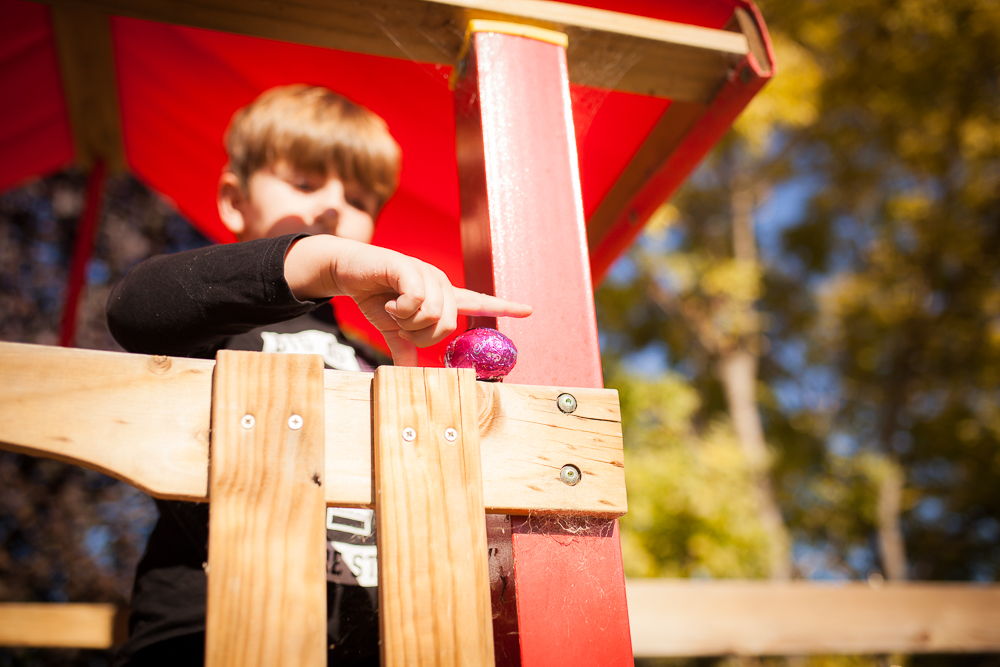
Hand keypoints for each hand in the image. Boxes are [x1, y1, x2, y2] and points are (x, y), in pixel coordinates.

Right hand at [284, 235, 530, 365]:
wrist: (348, 272)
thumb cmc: (375, 297)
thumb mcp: (393, 329)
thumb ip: (406, 348)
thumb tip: (409, 372)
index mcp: (442, 297)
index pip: (478, 301)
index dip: (504, 306)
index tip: (529, 309)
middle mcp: (441, 283)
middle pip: (448, 325)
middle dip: (421, 335)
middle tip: (402, 325)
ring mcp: (427, 274)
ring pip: (433, 313)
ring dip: (407, 321)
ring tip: (394, 310)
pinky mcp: (409, 267)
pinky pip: (417, 298)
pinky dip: (400, 308)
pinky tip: (390, 301)